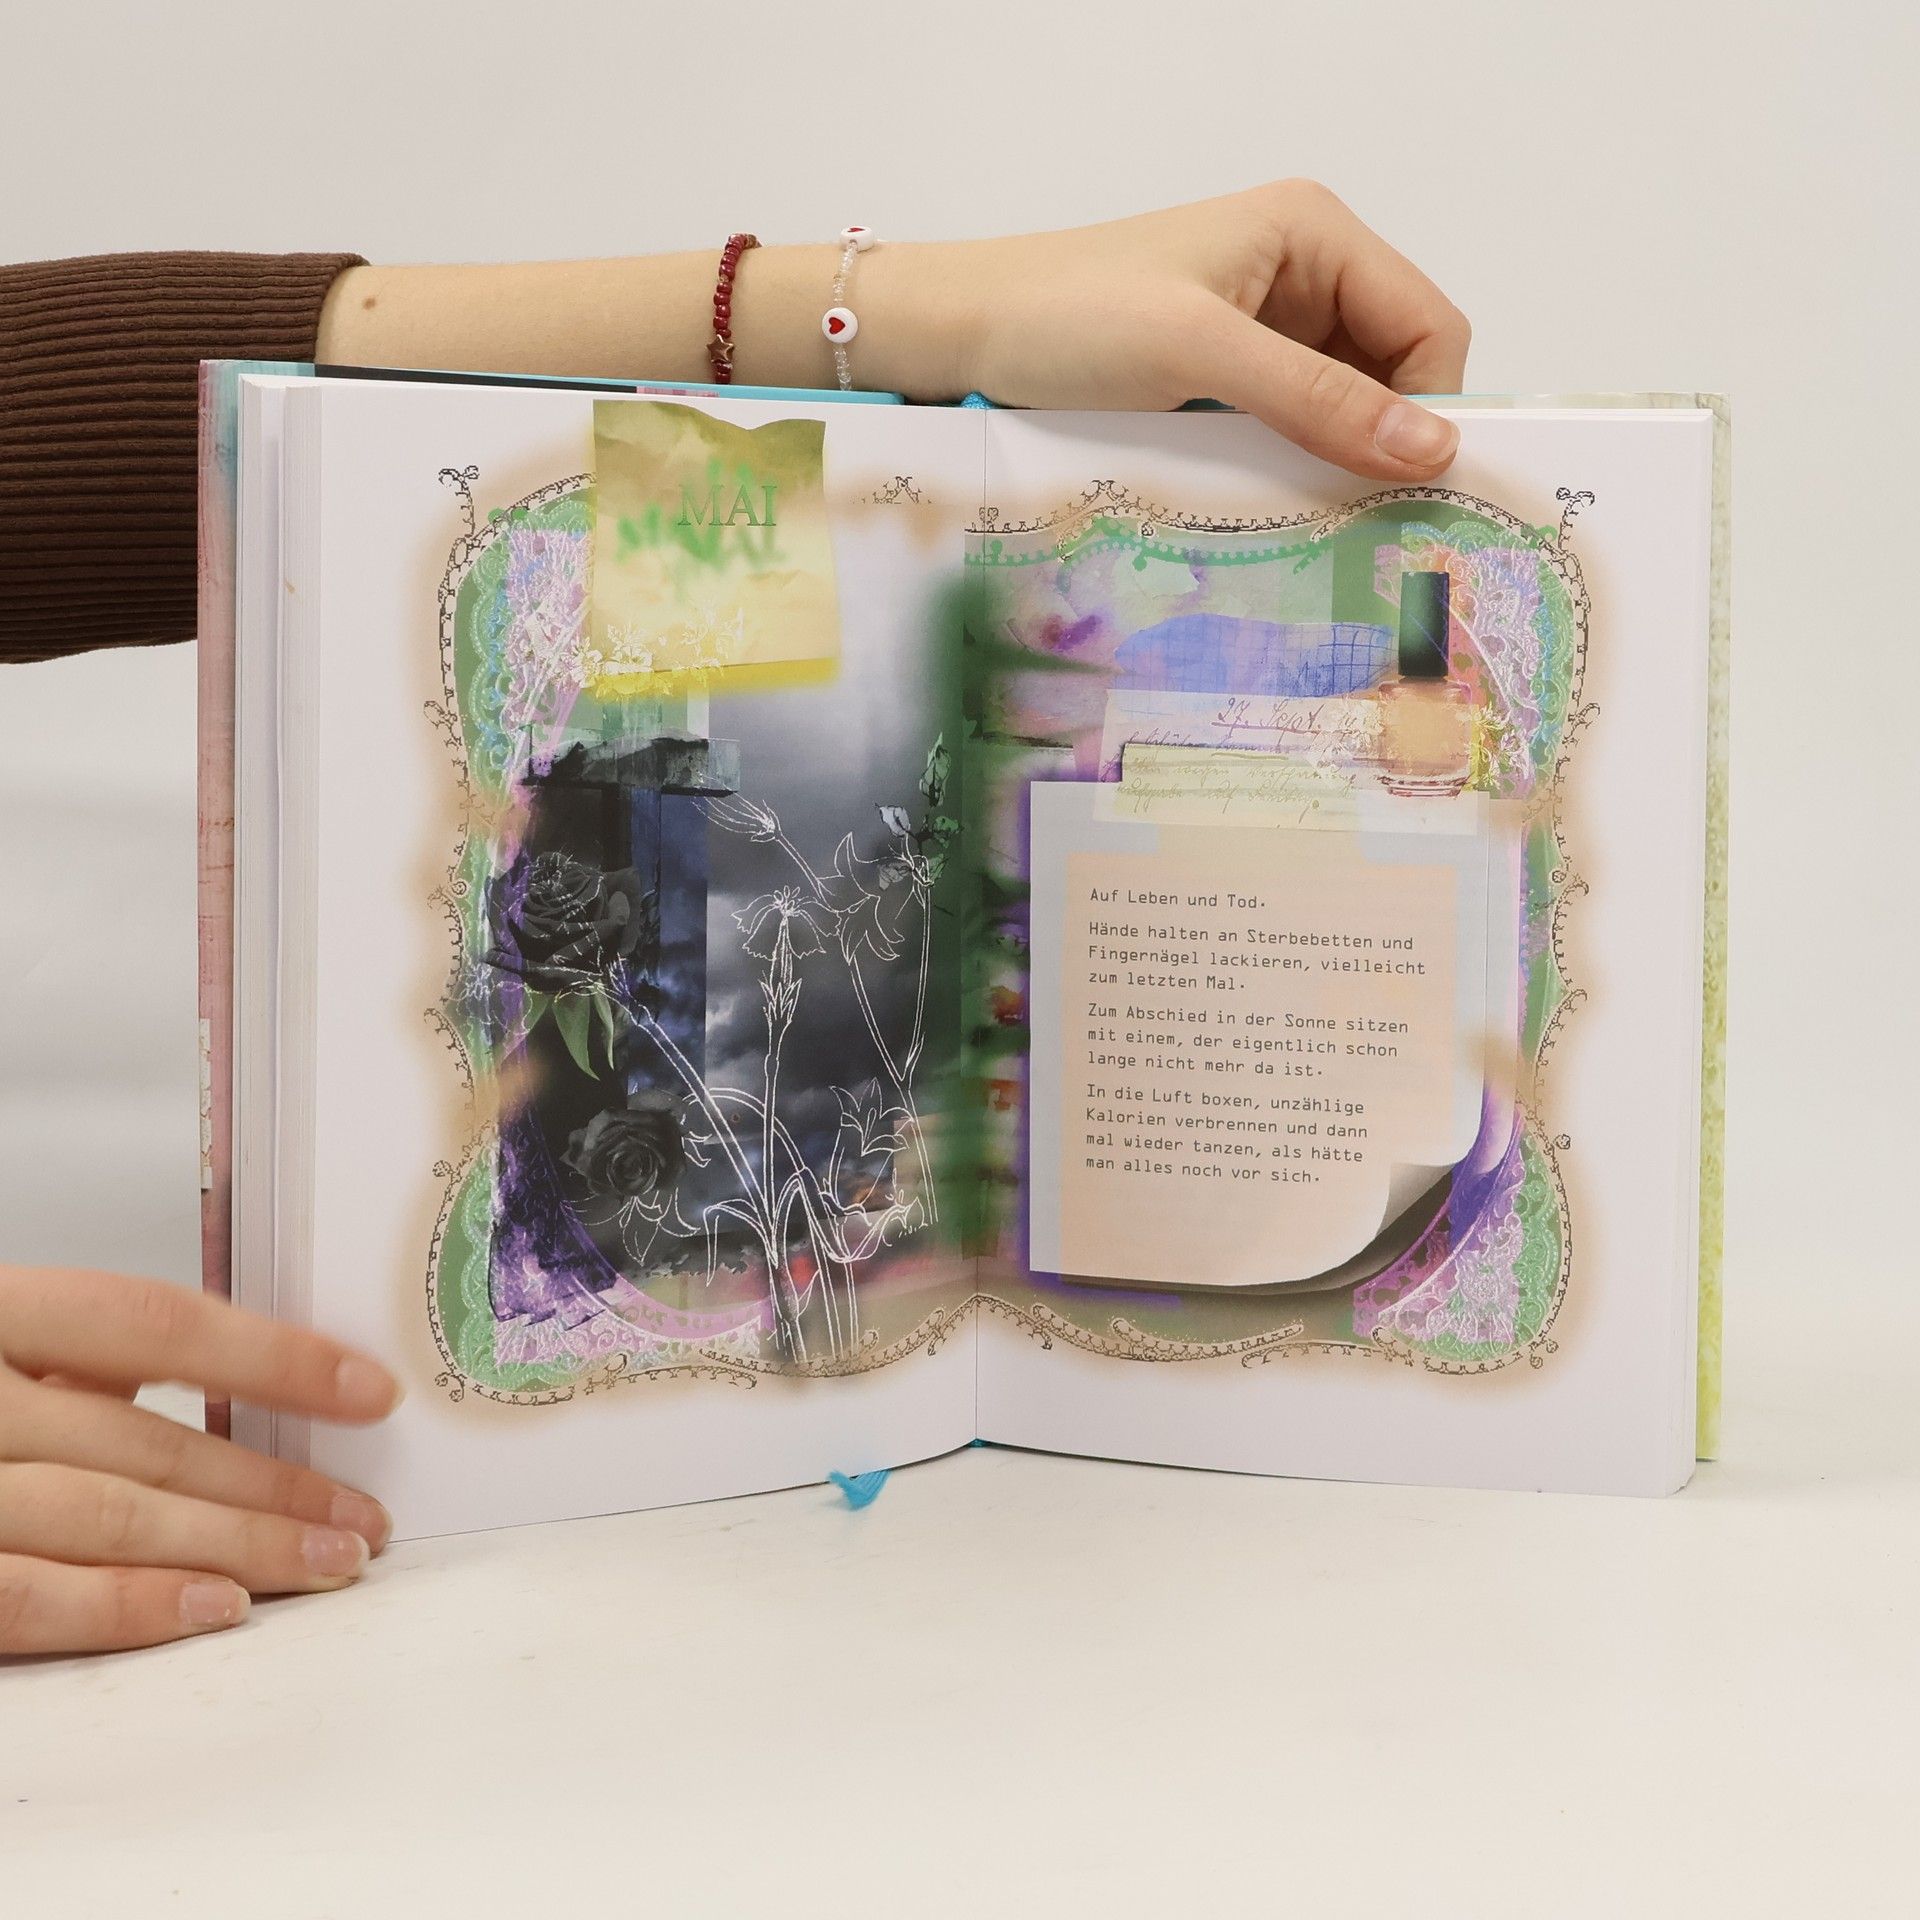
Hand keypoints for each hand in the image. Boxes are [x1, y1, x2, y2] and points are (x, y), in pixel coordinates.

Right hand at [0, 1264, 399, 1655]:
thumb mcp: (1, 1341)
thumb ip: (86, 1359)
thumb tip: (235, 1381)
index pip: (154, 1326)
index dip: (273, 1359)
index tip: (370, 1392)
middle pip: (150, 1441)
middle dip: (275, 1484)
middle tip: (364, 1515)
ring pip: (112, 1519)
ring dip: (238, 1544)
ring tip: (328, 1562)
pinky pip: (32, 1595)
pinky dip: (129, 1604)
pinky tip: (216, 1606)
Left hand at [950, 180, 1470, 481]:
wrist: (960, 335)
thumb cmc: (1069, 317)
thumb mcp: (1200, 353)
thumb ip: (1317, 399)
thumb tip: (1432, 447)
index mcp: (1315, 233)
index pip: (1429, 326)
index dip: (1431, 407)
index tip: (1408, 491)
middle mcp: (1302, 275)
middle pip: (1392, 374)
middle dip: (1382, 443)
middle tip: (1365, 524)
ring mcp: (1262, 330)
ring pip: (1341, 412)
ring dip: (1332, 464)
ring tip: (1312, 523)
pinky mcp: (1223, 379)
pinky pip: (1287, 430)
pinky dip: (1287, 469)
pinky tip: (1268, 508)